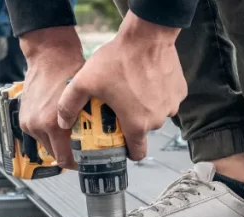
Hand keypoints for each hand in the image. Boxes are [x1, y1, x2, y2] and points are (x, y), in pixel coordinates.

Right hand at [16, 26, 85, 168]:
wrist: (49, 55)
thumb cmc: (69, 71)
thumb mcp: (85, 100)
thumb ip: (88, 124)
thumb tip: (100, 141)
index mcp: (53, 125)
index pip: (65, 159)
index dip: (78, 164)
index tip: (86, 163)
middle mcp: (38, 126)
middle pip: (55, 155)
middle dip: (69, 153)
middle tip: (83, 149)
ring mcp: (28, 123)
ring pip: (47, 144)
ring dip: (58, 142)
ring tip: (72, 134)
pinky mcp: (24, 118)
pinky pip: (38, 134)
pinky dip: (49, 132)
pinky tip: (60, 123)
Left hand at [56, 11, 185, 161]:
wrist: (147, 35)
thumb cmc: (118, 60)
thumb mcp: (84, 82)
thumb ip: (69, 105)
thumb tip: (63, 123)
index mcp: (137, 124)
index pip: (137, 154)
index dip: (127, 151)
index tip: (119, 142)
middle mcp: (157, 120)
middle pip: (144, 130)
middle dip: (133, 122)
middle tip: (119, 106)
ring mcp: (171, 105)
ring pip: (156, 114)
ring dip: (146, 107)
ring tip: (132, 89)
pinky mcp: (180, 91)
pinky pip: (167, 99)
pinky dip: (158, 94)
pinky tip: (146, 80)